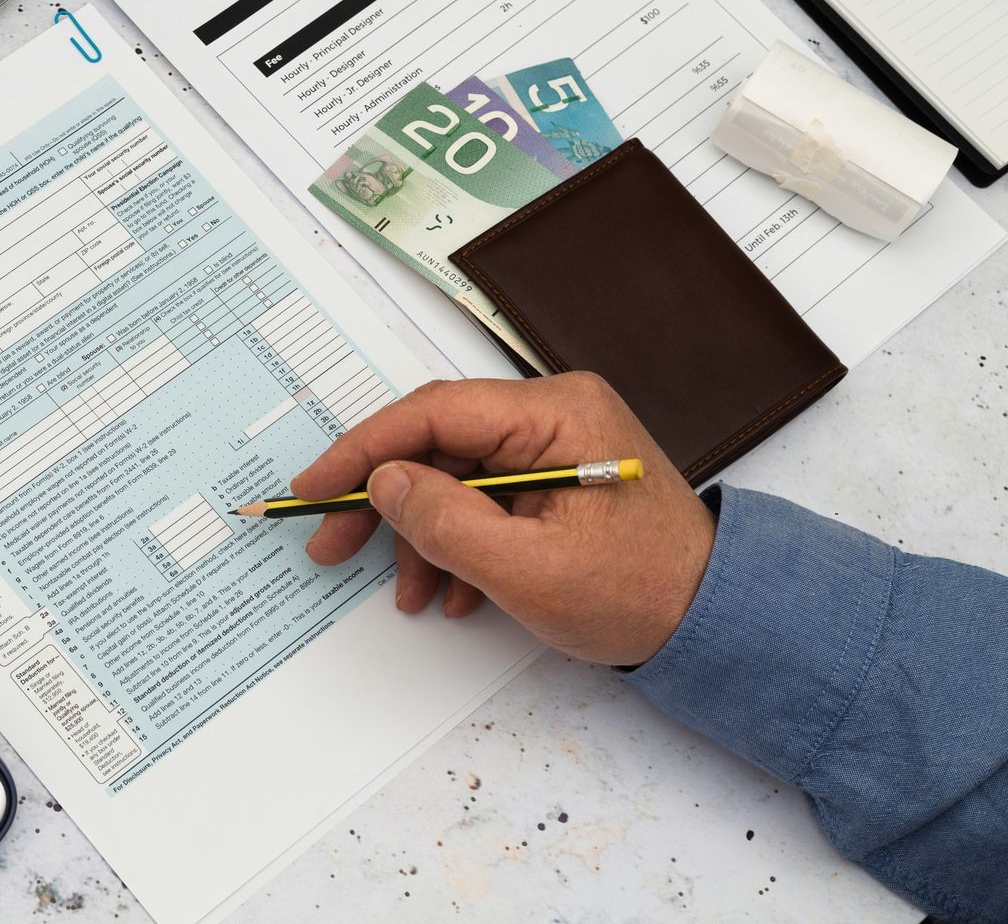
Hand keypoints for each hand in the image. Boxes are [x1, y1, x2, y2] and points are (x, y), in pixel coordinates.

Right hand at [293, 373, 714, 665]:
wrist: (721, 624)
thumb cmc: (642, 595)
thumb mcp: (530, 571)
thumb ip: (446, 522)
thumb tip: (382, 483)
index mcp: (556, 413)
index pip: (432, 412)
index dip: (362, 450)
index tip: (314, 488)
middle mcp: (553, 412)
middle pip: (435, 444)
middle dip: (384, 504)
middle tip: (331, 546)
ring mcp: (553, 444)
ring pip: (452, 477)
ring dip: (422, 537)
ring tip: (413, 595)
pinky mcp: (553, 476)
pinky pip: (482, 497)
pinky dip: (457, 544)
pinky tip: (454, 592)